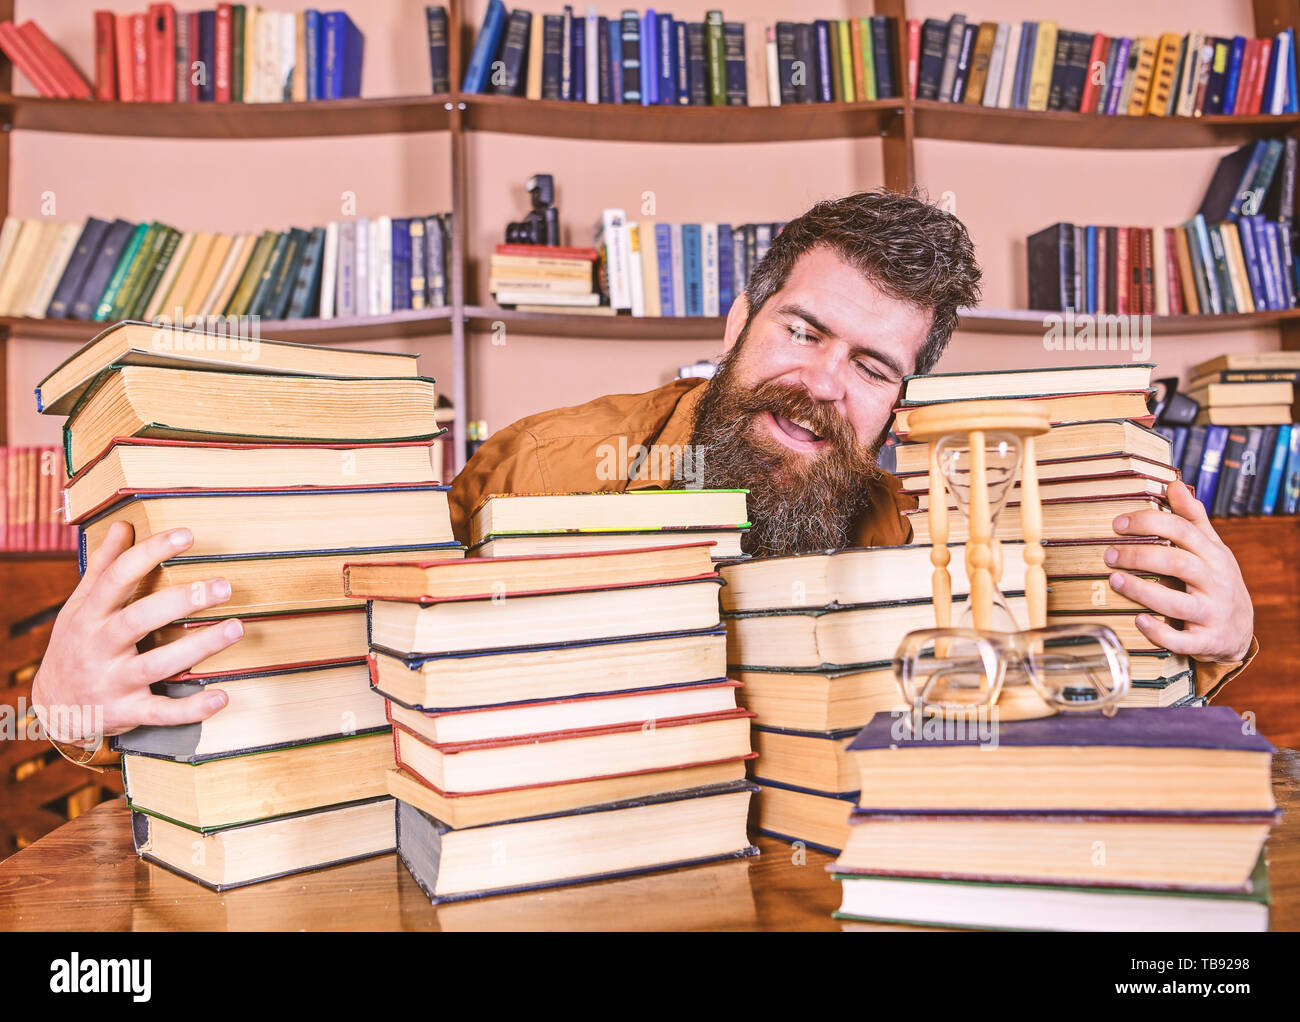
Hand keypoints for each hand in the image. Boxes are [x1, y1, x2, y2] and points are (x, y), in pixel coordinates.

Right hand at [31, 522, 244, 746]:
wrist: (53, 707)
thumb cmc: (76, 646)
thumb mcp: (80, 606)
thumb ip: (104, 568)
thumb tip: (123, 526)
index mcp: (89, 615)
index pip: (118, 578)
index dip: (150, 553)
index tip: (187, 535)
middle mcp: (99, 647)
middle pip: (139, 619)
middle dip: (182, 601)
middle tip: (223, 586)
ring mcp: (113, 682)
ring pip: (158, 664)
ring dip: (200, 647)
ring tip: (237, 628)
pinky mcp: (128, 712)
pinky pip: (161, 712)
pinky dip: (192, 709)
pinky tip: (222, 696)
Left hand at [1105, 479, 1253, 663]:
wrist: (1240, 632)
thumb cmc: (1217, 583)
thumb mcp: (1212, 549)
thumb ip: (1193, 518)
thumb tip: (1174, 483)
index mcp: (1214, 556)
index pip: (1183, 531)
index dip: (1149, 523)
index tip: (1117, 523)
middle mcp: (1216, 583)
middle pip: (1178, 563)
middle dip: (1140, 556)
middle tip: (1109, 554)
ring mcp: (1212, 614)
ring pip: (1177, 602)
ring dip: (1142, 591)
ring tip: (1114, 580)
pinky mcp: (1206, 642)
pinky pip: (1183, 641)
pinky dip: (1160, 632)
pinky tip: (1138, 620)